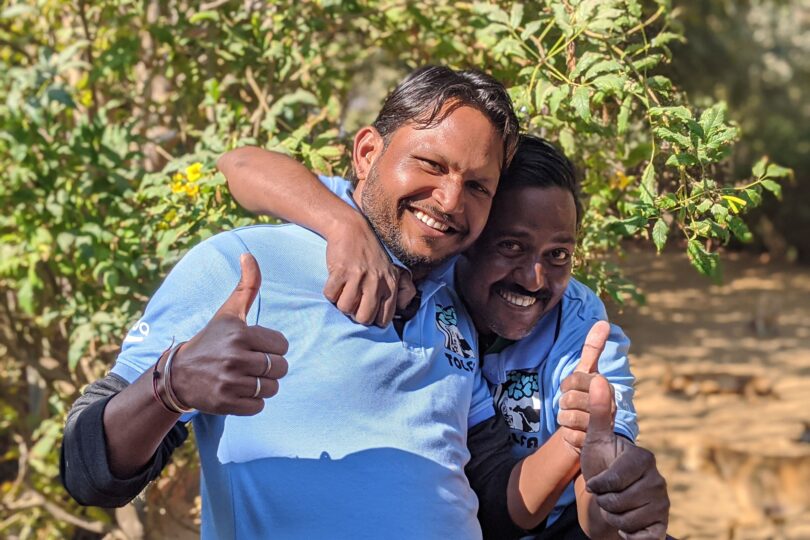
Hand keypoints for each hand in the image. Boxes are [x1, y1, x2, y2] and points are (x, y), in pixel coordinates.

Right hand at [170, 253, 288, 415]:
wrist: (177, 374)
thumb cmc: (211, 339)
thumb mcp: (228, 312)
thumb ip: (246, 285)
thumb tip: (248, 254)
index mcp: (239, 333)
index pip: (282, 345)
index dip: (272, 347)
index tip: (256, 347)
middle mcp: (234, 357)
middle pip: (280, 368)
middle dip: (270, 367)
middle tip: (250, 364)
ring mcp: (229, 382)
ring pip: (271, 388)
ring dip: (262, 385)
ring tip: (245, 378)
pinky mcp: (225, 403)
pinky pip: (258, 406)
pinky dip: (253, 402)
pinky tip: (238, 391)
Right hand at [323, 212, 414, 326]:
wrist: (352, 228)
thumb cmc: (370, 253)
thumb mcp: (390, 270)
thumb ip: (397, 291)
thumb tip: (397, 312)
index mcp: (390, 284)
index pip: (384, 318)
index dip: (372, 319)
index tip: (366, 311)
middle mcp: (376, 281)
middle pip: (364, 318)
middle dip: (355, 315)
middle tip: (353, 302)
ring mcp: (358, 276)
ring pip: (345, 308)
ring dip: (340, 302)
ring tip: (344, 290)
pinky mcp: (341, 271)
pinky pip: (331, 295)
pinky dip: (330, 292)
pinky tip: (335, 282)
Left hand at [558, 321, 614, 453]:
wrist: (590, 432)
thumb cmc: (585, 398)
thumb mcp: (586, 372)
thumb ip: (593, 348)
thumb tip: (604, 322)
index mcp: (605, 385)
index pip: (572, 380)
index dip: (566, 385)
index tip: (572, 389)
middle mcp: (610, 404)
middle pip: (568, 399)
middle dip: (564, 403)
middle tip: (573, 406)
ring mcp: (605, 425)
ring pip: (567, 417)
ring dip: (565, 419)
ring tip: (575, 419)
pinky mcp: (597, 444)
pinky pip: (570, 435)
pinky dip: (569, 435)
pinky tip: (578, 434)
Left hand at [581, 376, 669, 538]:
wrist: (606, 499)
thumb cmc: (601, 467)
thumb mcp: (595, 440)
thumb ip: (597, 411)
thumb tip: (598, 377)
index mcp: (644, 459)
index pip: (617, 478)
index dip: (601, 484)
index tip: (596, 483)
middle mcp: (658, 480)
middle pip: (620, 501)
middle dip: (605, 502)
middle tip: (606, 495)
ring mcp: (662, 504)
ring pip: (626, 519)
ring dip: (612, 517)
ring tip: (614, 506)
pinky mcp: (661, 525)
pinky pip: (639, 536)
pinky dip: (626, 533)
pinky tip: (626, 523)